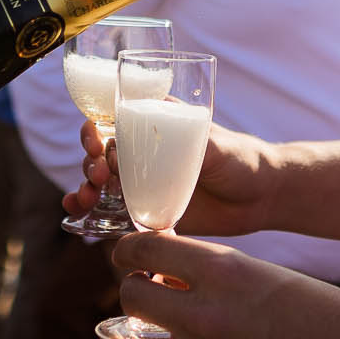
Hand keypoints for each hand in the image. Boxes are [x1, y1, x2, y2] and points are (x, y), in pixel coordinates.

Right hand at [63, 118, 273, 235]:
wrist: (261, 198)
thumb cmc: (241, 158)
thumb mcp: (215, 144)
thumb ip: (187, 143)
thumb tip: (157, 142)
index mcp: (154, 127)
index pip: (112, 121)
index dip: (94, 129)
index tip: (95, 141)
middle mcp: (143, 153)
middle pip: (99, 153)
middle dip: (87, 162)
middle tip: (97, 175)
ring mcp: (143, 183)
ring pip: (100, 183)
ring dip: (84, 188)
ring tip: (85, 199)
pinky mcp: (148, 210)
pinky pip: (113, 212)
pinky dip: (91, 213)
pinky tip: (78, 217)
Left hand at [96, 232, 339, 338]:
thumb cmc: (319, 314)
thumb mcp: (262, 274)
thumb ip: (210, 274)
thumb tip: (157, 278)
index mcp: (224, 270)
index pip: (144, 249)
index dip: (128, 252)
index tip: (130, 259)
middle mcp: (208, 316)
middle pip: (129, 297)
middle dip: (132, 296)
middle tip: (144, 303)